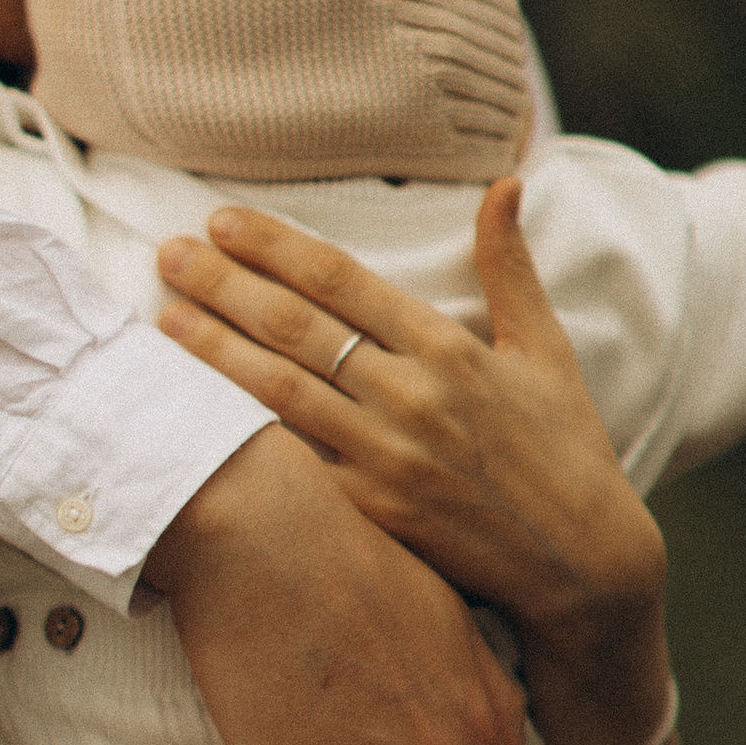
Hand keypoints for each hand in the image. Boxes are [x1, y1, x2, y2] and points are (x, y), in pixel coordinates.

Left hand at [156, 179, 664, 638]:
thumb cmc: (565, 451)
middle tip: (169, 252)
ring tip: (164, 317)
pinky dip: (244, 434)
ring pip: (281, 390)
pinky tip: (199, 410)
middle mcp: (411, 395)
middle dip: (224, 284)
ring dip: (216, 351)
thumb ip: (510, 265)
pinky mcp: (373, 513)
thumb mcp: (545, 349)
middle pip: (296, 326)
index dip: (274, 246)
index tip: (223, 220)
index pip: (340, 280)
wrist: (581, 564)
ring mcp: (387, 457)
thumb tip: (505, 181)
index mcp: (448, 346)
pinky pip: (294, 464)